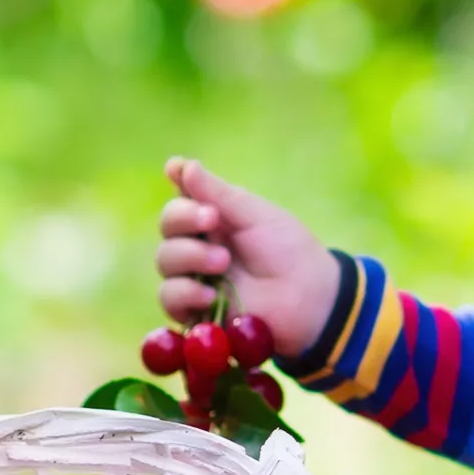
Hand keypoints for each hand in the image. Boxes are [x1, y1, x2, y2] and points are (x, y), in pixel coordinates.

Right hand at [153, 156, 341, 356]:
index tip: (176, 174)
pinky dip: (184, 292)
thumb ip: (216, 193)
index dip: (179, 190)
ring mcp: (195, 277)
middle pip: (167, 227)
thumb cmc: (287, 249)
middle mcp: (198, 244)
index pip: (180, 201)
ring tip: (223, 261)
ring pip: (165, 260)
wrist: (308, 298)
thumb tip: (180, 164)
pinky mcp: (194, 310)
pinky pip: (169, 298)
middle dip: (184, 219)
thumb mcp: (255, 215)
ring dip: (189, 256)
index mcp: (213, 218)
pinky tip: (209, 295)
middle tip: (212, 219)